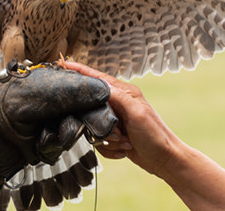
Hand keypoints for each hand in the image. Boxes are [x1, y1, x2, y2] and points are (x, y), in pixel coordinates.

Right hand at [63, 61, 181, 176]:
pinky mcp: (113, 134)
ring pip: (92, 125)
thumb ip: (116, 96)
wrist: (164, 160)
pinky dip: (109, 147)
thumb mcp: (136, 112)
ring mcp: (115, 119)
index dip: (78, 70)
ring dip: (106, 137)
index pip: (96, 77)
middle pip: (90, 105)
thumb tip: (97, 84)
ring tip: (123, 140)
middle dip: (96, 122)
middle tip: (114, 130)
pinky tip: (122, 148)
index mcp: (124, 92)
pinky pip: (98, 140)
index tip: (61, 64)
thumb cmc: (155, 135)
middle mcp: (118, 103)